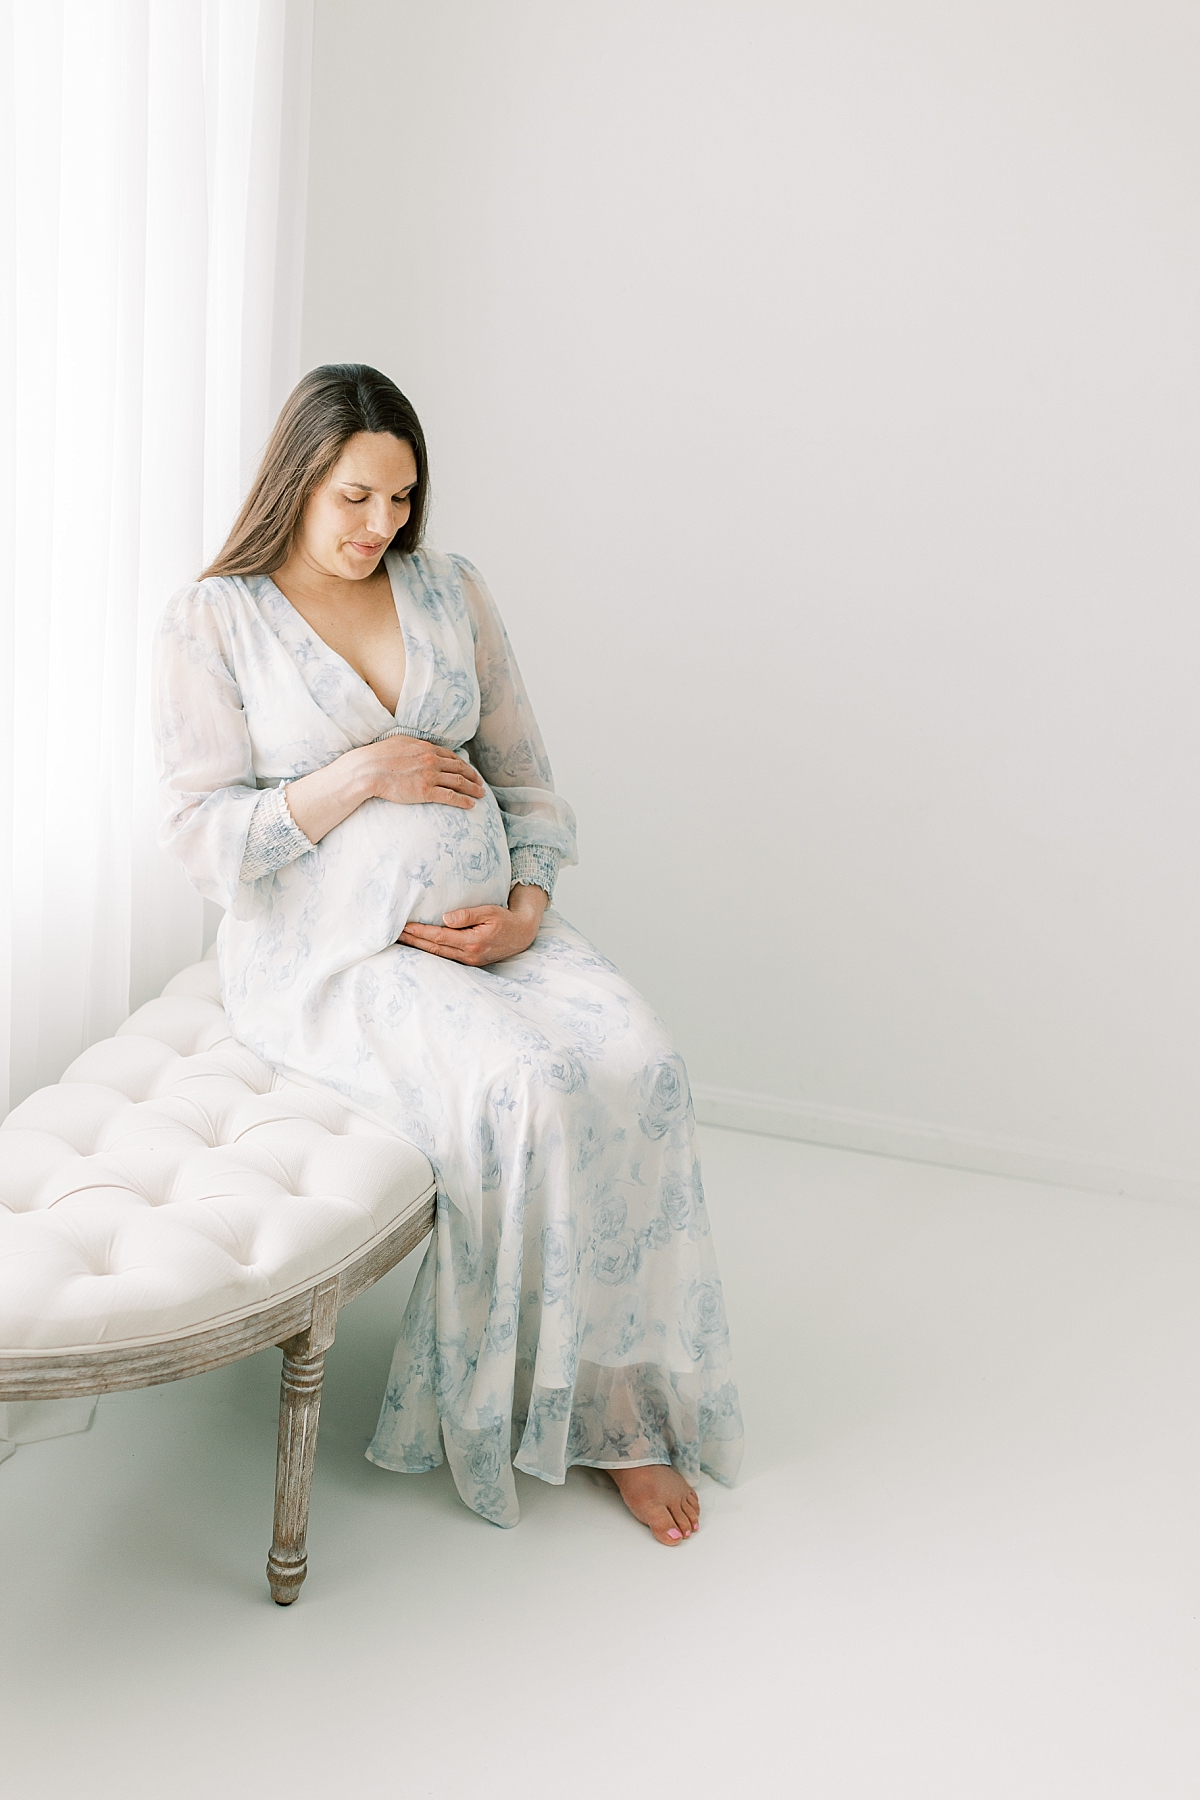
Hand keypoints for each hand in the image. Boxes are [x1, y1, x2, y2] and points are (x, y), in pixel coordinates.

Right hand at [364, 735, 485, 808]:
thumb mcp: (398, 742)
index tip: (470, 771)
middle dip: (473, 776)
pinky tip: (471, 804)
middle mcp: (432, 760)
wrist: (368, 770)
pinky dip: (463, 800)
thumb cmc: (378, 756)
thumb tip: (418, 746)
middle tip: (481, 783)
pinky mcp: (425, 791)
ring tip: (481, 794)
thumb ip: (413, 745)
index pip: (452, 756)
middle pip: (460, 769)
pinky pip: (450, 797)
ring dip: (473, 789)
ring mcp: (430, 776)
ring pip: (459, 782)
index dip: (464, 765)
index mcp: (426, 748)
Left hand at [397, 884, 547, 965]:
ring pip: (437, 955)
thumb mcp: (490, 911)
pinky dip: (430, 951)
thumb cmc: (505, 920)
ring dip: (418, 947)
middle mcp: (468, 955)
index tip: (404, 926)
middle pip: (434, 949)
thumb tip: (445, 918)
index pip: (440, 937)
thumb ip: (467, 914)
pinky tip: (419, 946)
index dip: (420, 932)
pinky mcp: (468, 961)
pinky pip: (445, 957)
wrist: (521, 935)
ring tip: (401, 940)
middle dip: (413, 941)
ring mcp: (468, 961)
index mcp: (472, 942)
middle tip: (393, 934)